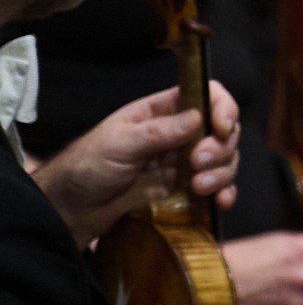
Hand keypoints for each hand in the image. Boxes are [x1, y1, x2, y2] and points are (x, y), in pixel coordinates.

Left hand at [32, 82, 239, 243]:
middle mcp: (180, 135)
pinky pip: (219, 189)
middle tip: (198, 164)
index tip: (221, 129)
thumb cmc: (88, 166)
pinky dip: (225, 194)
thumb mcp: (119, 143)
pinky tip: (219, 202)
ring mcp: (186, 164)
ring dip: (222, 174)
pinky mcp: (188, 191)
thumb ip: (158, 131)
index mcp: (161, 113)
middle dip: (219, 149)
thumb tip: (198, 118)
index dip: (221, 108)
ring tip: (200, 188)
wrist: (75, 207)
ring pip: (226, 161)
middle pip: (223, 132)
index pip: (205, 96)